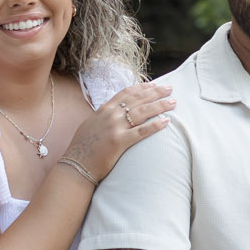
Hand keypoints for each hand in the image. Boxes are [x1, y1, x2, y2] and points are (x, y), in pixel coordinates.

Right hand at [60, 82, 174, 182]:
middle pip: (138, 99)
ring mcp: (115, 127)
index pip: (126, 93)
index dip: (142, 87)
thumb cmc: (83, 148)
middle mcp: (110, 115)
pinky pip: (141, 131)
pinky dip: (155, 125)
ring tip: (172, 102)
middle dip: (156, 92)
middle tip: (170, 89)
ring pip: (142, 112)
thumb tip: (112, 111)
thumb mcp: (91, 125)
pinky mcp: (119, 142)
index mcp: (104, 110)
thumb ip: (103, 116)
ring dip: (159, 105)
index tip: (154, 85)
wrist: (76, 165)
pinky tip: (166, 122)